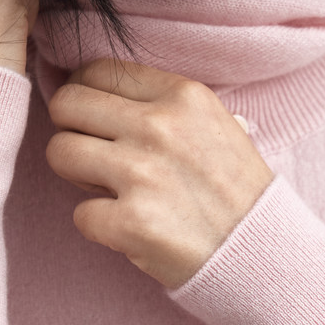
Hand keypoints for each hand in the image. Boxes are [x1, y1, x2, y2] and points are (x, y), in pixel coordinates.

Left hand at [46, 59, 274, 287]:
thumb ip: (162, 104)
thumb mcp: (215, 124)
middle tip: (94, 153)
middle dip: (71, 130)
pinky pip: (78, 214)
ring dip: (77, 175)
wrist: (264, 252)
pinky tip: (130, 226)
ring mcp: (143, 174)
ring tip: (110, 189)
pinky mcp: (132, 223)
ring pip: (60, 152)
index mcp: (183, 96)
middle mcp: (161, 127)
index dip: (84, 94)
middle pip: (67, 105)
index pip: (98, 71)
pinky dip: (99, 225)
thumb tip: (93, 91)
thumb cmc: (236, 190)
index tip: (92, 118)